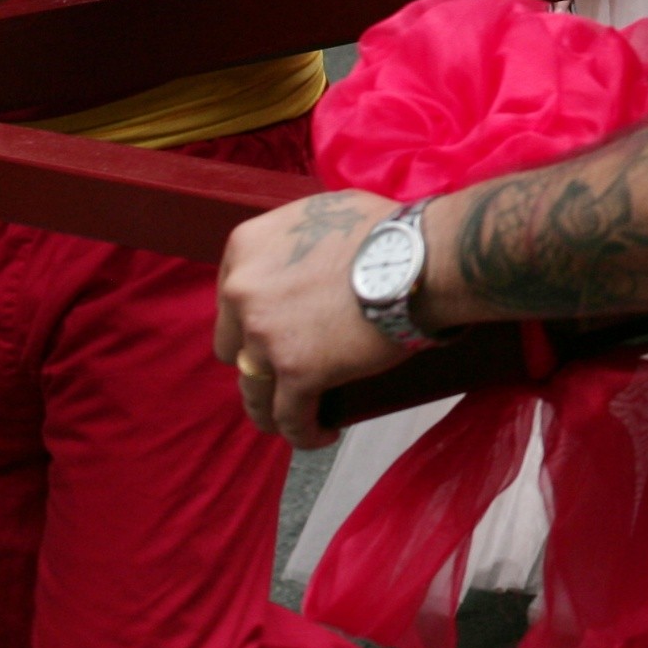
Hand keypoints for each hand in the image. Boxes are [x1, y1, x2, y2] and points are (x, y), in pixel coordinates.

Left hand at [214, 189, 417, 447]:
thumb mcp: (324, 212)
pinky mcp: (298, 373)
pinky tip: (321, 435)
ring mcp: (267, 336)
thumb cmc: (385, 229)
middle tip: (289, 366)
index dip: (249, 319)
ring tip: (294, 416)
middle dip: (256, 359)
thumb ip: (297, 237)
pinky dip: (304, 431)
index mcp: (246, 249)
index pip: (229, 296)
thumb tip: (310, 256)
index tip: (270, 332)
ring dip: (269, 406)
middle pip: (233, 345)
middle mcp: (244, 293)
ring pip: (252, 389)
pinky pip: (289, 416)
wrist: (419, 259)